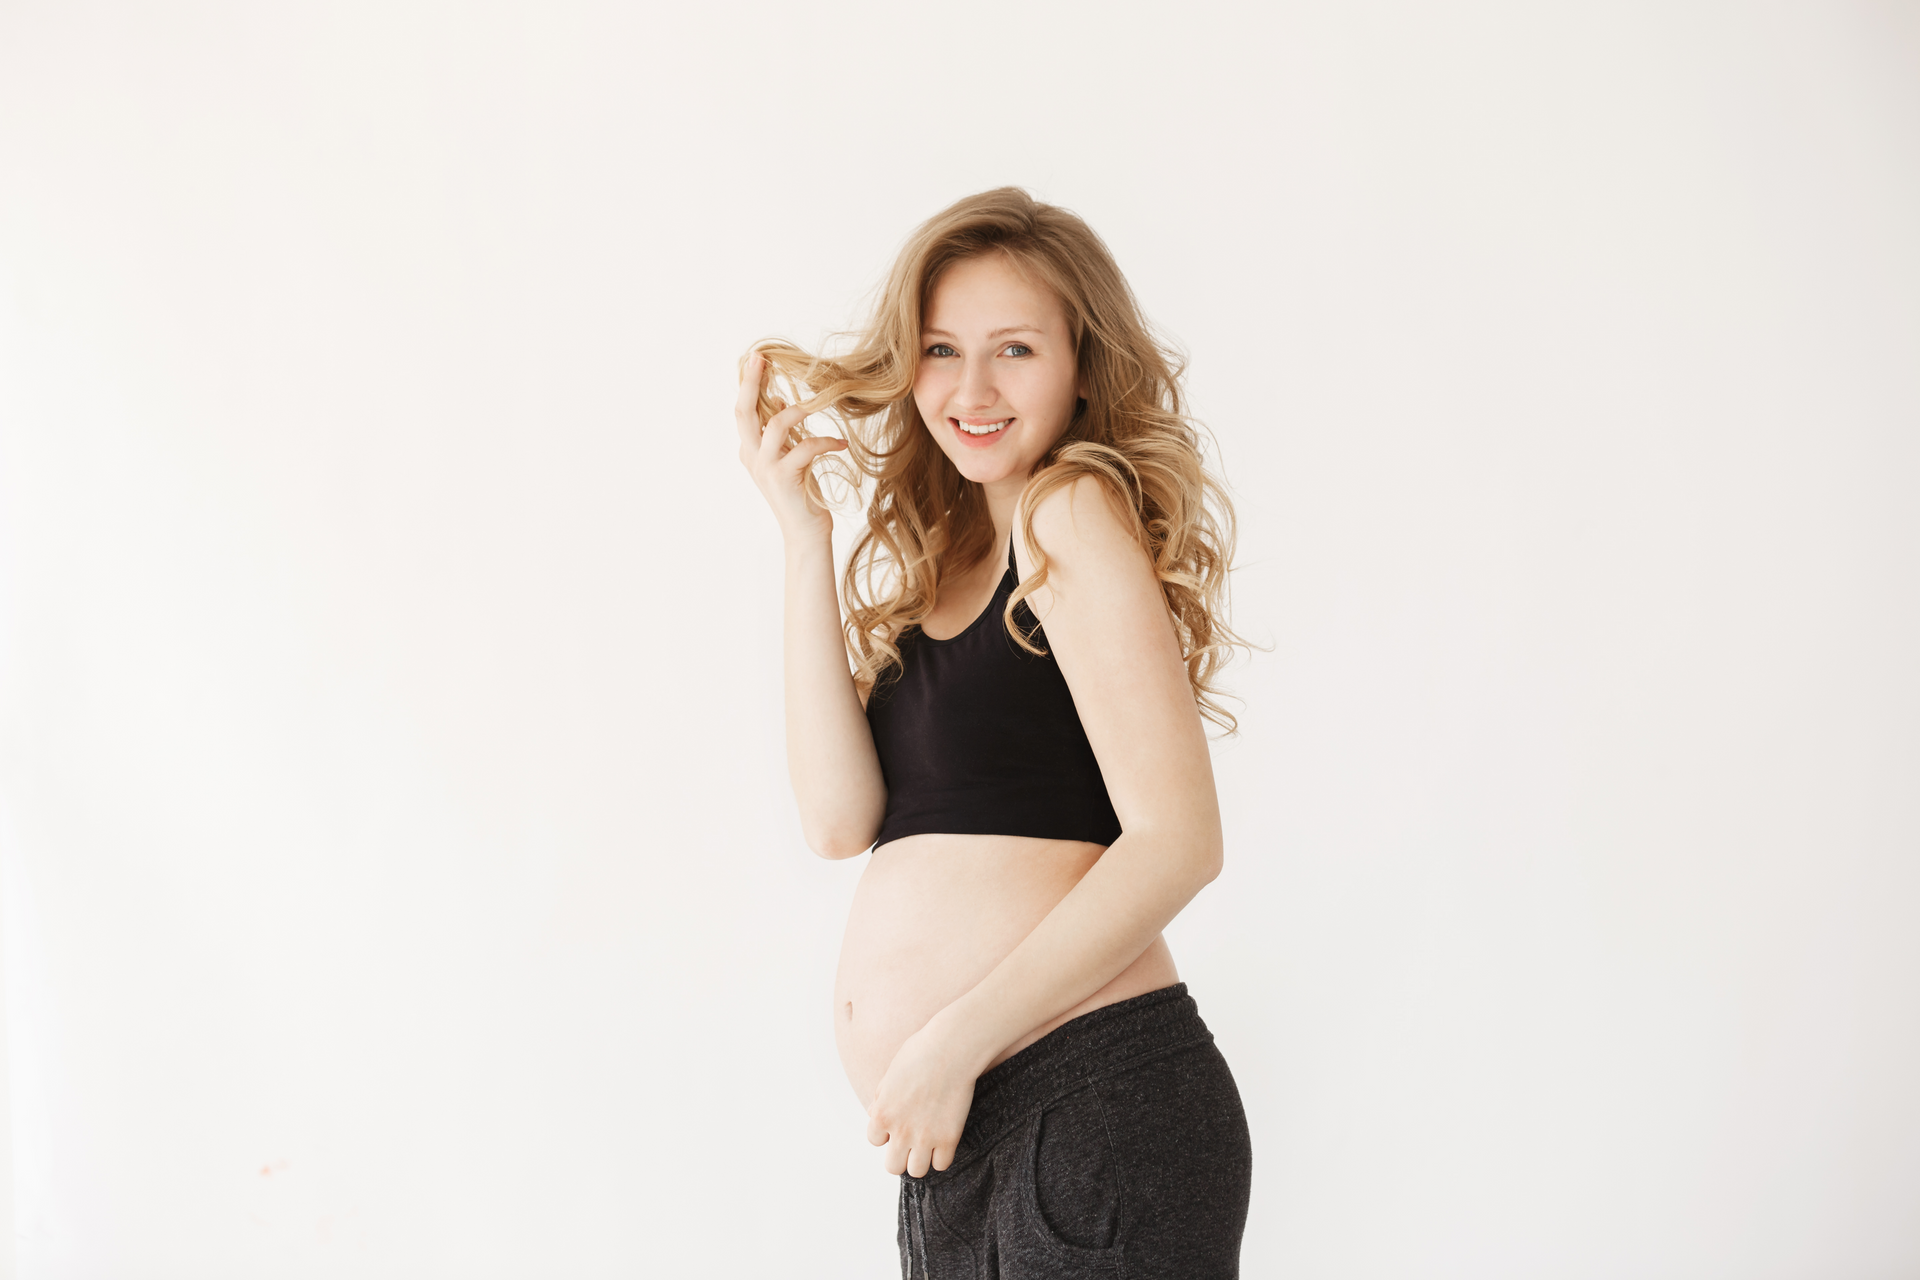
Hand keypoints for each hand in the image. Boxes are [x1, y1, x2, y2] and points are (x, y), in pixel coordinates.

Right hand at [733, 351, 846, 540]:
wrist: (805, 533)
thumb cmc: (801, 495)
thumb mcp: (790, 459)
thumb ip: (783, 435)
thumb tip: (784, 404)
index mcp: (750, 451)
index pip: (743, 411)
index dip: (748, 384)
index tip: (758, 358)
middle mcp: (751, 458)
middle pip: (743, 412)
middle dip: (752, 382)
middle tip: (761, 357)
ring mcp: (765, 469)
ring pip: (775, 424)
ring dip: (800, 410)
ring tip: (819, 405)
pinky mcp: (784, 478)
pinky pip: (805, 447)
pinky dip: (825, 441)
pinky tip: (840, 443)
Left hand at [865, 1020, 980, 1178]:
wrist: (950, 1051)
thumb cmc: (920, 1053)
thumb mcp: (890, 1074)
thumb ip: (881, 1098)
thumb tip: (874, 1112)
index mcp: (882, 1114)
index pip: (874, 1141)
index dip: (886, 1133)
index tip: (898, 1124)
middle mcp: (899, 1131)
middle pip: (893, 1166)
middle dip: (900, 1156)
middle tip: (911, 1142)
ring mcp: (924, 1138)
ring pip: (916, 1171)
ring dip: (921, 1159)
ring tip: (929, 1144)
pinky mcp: (948, 1139)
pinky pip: (942, 1164)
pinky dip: (943, 1156)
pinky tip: (945, 1141)